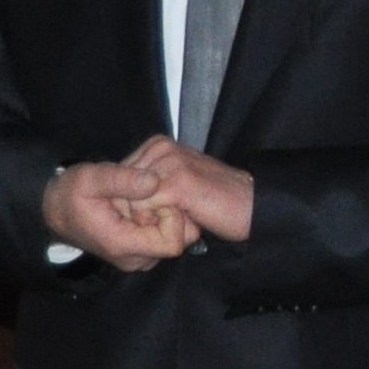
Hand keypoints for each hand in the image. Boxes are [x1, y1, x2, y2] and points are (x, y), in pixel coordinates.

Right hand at [44, 157, 190, 269]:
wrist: (57, 211)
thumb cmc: (71, 195)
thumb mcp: (90, 178)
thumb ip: (122, 180)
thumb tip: (155, 181)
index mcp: (123, 246)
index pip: (172, 242)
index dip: (171, 215)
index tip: (155, 194)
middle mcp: (136, 260)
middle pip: (179, 240)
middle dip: (170, 213)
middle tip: (147, 194)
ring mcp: (141, 258)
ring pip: (177, 237)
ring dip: (166, 215)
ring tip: (142, 198)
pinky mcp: (143, 252)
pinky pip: (168, 236)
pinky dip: (162, 219)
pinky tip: (144, 204)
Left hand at [123, 134, 255, 245]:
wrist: (250, 206)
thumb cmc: (215, 199)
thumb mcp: (176, 183)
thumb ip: (150, 182)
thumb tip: (122, 196)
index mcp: (158, 144)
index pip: (119, 175)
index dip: (129, 202)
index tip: (156, 213)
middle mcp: (161, 147)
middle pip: (120, 187)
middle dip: (135, 211)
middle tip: (165, 218)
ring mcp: (169, 163)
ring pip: (130, 199)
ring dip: (147, 219)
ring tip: (174, 219)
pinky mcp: (177, 182)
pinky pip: (143, 208)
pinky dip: (155, 223)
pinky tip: (179, 221)